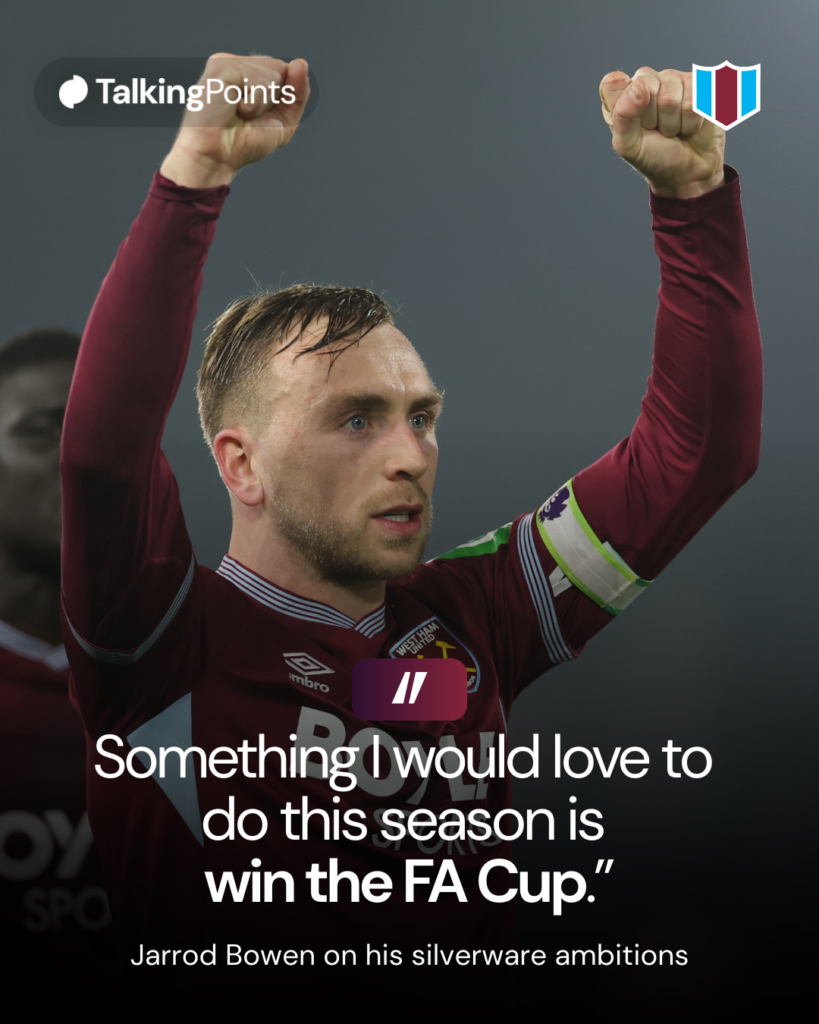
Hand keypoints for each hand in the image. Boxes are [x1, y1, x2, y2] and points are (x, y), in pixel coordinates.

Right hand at [160, 53, 309, 187]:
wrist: (216, 157)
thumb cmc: (243, 144)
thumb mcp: (284, 121)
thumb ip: (298, 93)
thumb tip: (301, 63)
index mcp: (249, 73)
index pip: (284, 71)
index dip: (282, 98)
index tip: (259, 116)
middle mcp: (237, 64)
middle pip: (280, 70)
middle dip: (272, 101)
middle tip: (246, 116)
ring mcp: (228, 62)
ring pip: (272, 75)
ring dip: (261, 105)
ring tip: (238, 113)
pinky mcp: (221, 66)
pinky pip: (258, 81)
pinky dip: (253, 104)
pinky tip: (234, 109)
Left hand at [599, 68, 724, 198]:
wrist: (688, 171)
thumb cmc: (655, 157)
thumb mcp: (629, 145)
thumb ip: (623, 115)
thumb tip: (638, 86)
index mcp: (621, 95)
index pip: (613, 84)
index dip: (627, 108)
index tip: (634, 127)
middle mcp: (646, 81)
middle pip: (647, 88)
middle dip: (654, 119)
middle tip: (657, 130)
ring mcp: (673, 79)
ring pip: (671, 97)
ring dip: (674, 123)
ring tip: (674, 129)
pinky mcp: (699, 82)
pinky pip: (694, 100)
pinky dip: (692, 121)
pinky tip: (689, 124)